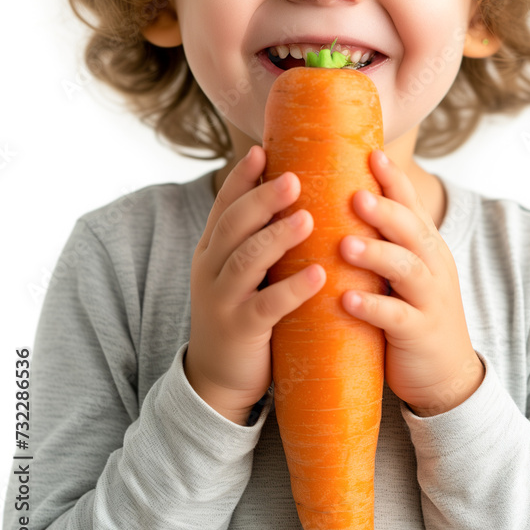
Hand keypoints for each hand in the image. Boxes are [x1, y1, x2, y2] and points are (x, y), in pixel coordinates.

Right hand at [184, 145, 323, 423]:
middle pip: (233, 225)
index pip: (224, 205)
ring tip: (309, 218)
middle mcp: (211, 269)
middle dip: (262, 199)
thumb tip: (300, 195)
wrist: (219, 379)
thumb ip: (260, 238)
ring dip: (278, 237)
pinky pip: (266, 306)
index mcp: (213, 249)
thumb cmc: (244, 313)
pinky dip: (292, 289)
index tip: (262, 150)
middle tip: (293, 178)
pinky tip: (319, 274)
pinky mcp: (240, 330)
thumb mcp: (244, 272)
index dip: (242, 177)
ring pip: (246, 261)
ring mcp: (222, 300)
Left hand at [339, 150, 484, 415]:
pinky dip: (373, 306)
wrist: (445, 376)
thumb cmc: (410, 311)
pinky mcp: (420, 333)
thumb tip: (336, 197)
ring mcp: (430, 299)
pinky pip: (397, 317)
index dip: (393, 179)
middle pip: (411, 229)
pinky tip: (347, 301)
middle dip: (384, 210)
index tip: (373, 153)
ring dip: (376, 254)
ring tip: (344, 244)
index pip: (411, 204)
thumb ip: (380, 238)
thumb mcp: (402, 269)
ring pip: (407, 269)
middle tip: (354, 195)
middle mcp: (432, 265)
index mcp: (425, 245)